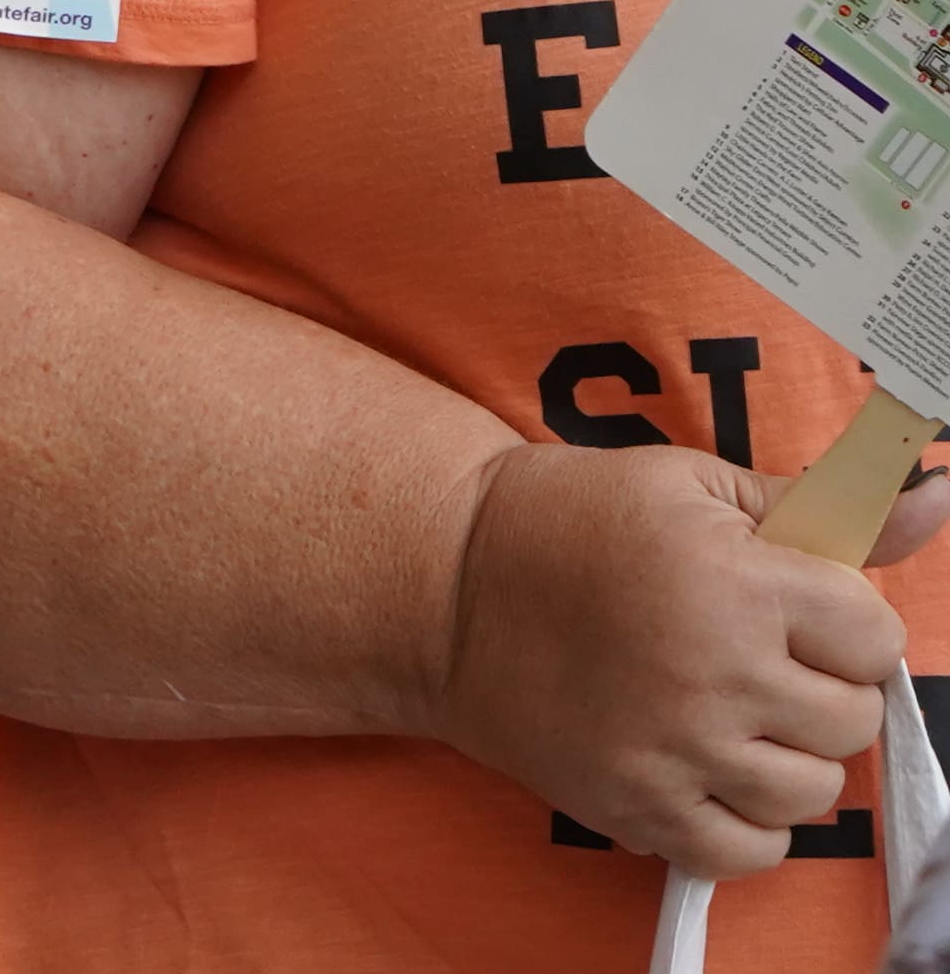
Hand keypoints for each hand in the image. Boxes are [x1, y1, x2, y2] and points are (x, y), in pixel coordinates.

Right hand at [425, 441, 914, 872]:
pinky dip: (745, 823)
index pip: (875, 637)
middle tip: (759, 662)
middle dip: (819, 689)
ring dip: (788, 758)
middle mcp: (712, 671)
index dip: (841, 622)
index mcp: (735, 580)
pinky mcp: (631, 804)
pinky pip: (747, 852)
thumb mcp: (691, 485)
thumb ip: (819, 506)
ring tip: (734, 719)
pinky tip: (710, 772)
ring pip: (811, 792)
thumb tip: (933, 497)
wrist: (437, 582)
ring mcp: (670, 748)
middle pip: (851, 719)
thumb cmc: (571, 521)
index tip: (794, 612)